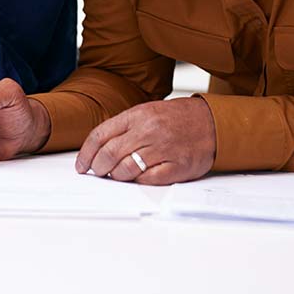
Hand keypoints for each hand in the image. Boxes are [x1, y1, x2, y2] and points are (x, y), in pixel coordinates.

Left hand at [75, 97, 215, 184]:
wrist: (212, 122)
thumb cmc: (177, 118)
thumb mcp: (148, 112)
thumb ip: (125, 128)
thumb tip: (99, 149)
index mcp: (138, 115)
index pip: (100, 135)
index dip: (86, 153)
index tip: (81, 165)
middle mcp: (148, 130)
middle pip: (109, 154)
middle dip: (98, 168)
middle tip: (97, 173)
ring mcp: (163, 148)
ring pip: (126, 170)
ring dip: (117, 176)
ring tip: (117, 176)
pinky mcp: (177, 166)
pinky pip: (148, 179)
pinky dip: (138, 182)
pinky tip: (138, 178)